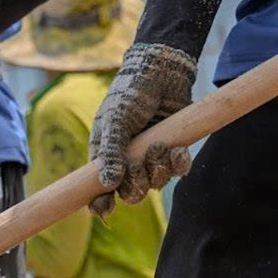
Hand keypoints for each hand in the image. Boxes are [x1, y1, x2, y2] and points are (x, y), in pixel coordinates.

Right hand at [89, 42, 196, 216]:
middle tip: (138, 165)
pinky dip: (178, 163)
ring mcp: (152, 157)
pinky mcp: (174, 148)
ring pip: (156, 183)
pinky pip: (178, 170)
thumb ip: (111, 151)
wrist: (162, 70)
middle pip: (131, 194)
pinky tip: (177, 149)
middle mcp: (128, 161)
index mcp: (106, 156)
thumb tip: (108, 184)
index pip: (99, 190)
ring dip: (158, 170)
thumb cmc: (130, 92)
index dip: (100, 204)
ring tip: (159, 145)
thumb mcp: (114, 119)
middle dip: (135, 185)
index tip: (105, 207)